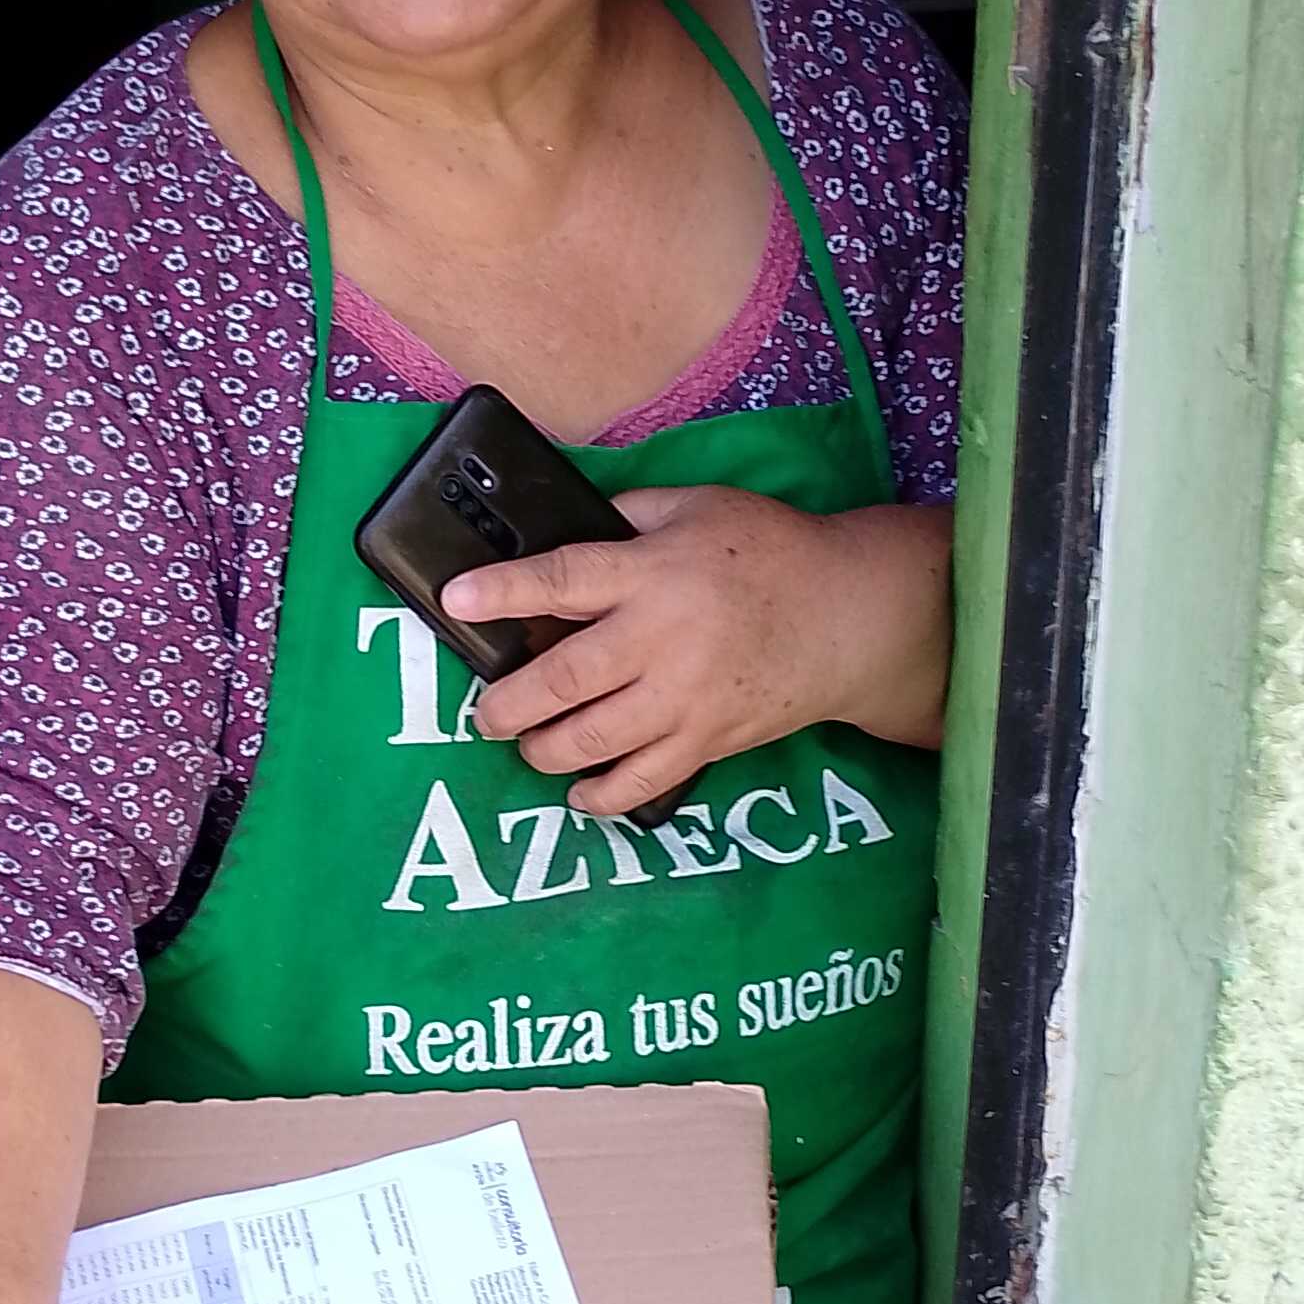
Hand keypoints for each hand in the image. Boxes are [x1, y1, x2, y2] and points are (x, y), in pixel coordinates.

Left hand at [446, 486, 951, 813]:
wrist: (848, 616)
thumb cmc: (771, 553)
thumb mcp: (699, 506)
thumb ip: (630, 514)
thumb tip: (568, 524)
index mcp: (652, 572)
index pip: (562, 579)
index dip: (502, 591)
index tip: (456, 599)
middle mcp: (661, 638)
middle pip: (562, 679)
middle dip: (507, 703)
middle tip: (484, 713)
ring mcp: (685, 697)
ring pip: (593, 739)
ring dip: (545, 750)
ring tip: (526, 744)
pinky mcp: (707, 739)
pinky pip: (643, 781)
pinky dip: (603, 796)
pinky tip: (580, 792)